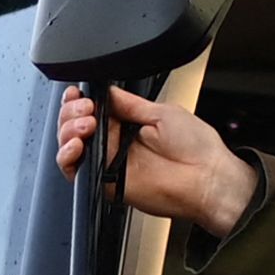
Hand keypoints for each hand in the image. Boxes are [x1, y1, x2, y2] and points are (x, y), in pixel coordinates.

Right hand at [55, 83, 257, 236]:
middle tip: (85, 108)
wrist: (207, 178)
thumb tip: (106, 90)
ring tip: (84, 124)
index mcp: (129, 122)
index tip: (78, 94)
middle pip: (75, 125)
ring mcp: (109, 162)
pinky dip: (68, 157)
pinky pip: (76, 172)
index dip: (80, 100)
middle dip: (71, 112)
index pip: (93, 108)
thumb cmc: (197, 147)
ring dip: (67, 130)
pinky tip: (77, 145)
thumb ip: (129, 104)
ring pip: (70, 145)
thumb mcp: (162, 112)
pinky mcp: (105, 183)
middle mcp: (116, 142)